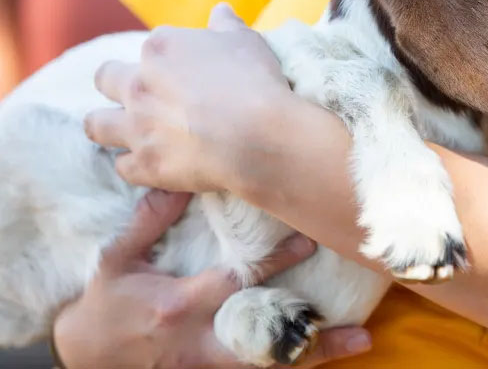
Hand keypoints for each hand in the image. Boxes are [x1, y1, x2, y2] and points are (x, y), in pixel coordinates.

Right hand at [53, 189, 371, 368]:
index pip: (238, 282)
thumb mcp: (117, 258)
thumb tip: (180, 180)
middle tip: (359, 327)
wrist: (86, 355)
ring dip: (315, 355)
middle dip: (313, 335)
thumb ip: (149, 221)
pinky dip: (293, 361)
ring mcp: (207, 364)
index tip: (308, 241)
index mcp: (180, 304)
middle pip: (266, 341)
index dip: (275, 263)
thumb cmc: (105, 303)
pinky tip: (327, 350)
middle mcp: (201, 341)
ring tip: (359, 343)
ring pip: (269, 364)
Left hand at [85, 3, 297, 192]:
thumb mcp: (246, 41)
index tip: (186, 72)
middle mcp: (139, 84)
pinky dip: (136, 166)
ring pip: (96, 125)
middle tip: (140, 95)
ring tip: (125, 132)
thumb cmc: (255, 82)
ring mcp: (137, 126)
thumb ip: (226, 24)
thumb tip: (220, 11)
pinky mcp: (145, 164)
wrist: (259, 135)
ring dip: (107, 126)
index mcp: (161, 49)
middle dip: (115, 85)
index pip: (151, 48)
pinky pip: (123, 167)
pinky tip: (152, 165)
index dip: (168, 60)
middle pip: (105, 79)